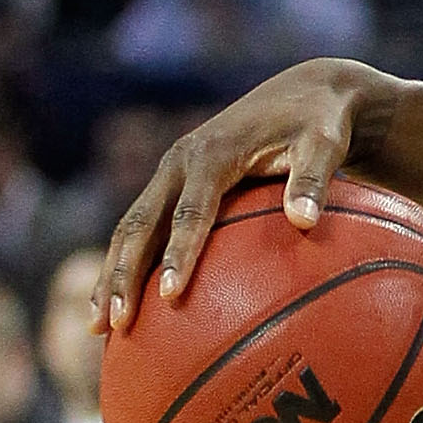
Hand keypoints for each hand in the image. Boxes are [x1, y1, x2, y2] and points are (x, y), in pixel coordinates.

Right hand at [93, 59, 394, 329]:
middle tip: (112, 323)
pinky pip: (144, 229)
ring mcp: (171, 175)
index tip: (171, 295)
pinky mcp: (174, 186)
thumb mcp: (325, 145)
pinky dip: (129, 266)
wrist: (304, 93)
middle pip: (140, 225)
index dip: (179, 253)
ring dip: (111, 276)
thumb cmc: (320, 125)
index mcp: (212, 154)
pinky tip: (124, 309)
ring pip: (129, 230)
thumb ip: (313, 179)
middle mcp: (179, 163)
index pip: (191, 211)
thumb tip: (305, 221)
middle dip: (122, 274)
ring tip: (97, 328)